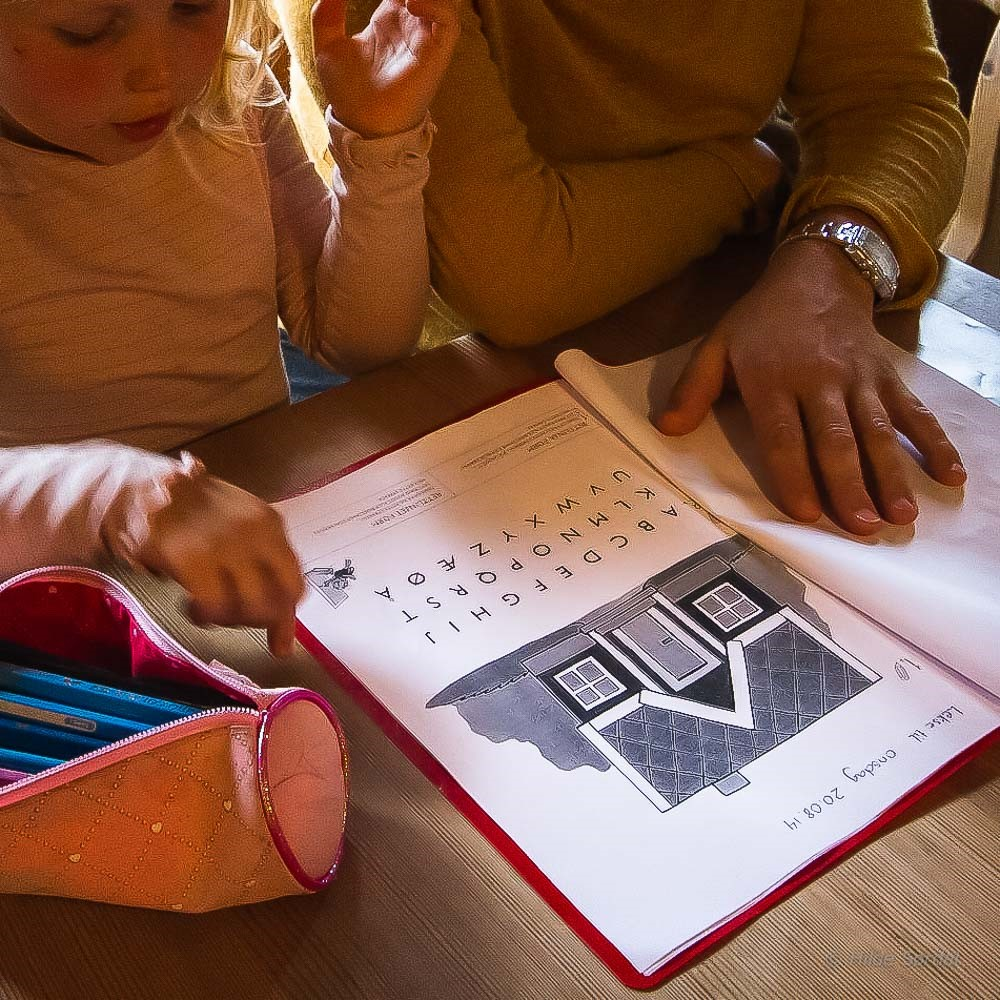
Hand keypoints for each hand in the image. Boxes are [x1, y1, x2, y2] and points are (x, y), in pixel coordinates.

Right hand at [134, 473, 303, 656]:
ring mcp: (225, 545)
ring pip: (247, 608)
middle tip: (233, 618)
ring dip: (228, 619)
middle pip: (275, 602)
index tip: (278, 642)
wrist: (138, 488)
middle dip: (256, 621)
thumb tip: (282, 627)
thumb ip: (262, 566)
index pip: (295, 582)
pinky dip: (205, 616)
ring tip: (207, 608)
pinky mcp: (193, 558)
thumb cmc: (190, 512)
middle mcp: (255, 533)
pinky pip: (214, 606)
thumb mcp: (237, 527)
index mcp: (270, 524)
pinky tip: (192, 606)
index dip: (286, 617)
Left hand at [311, 0, 459, 137]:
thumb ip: (327, 14)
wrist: (362, 124)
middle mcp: (409, 26)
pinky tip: (410, 3)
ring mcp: (424, 39)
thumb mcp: (328, 47)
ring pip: (440, 1)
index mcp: (386, 20)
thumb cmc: (348, 93)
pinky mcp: (435, 54)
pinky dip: (436, 5)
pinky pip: (449, 21)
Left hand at [655, 232, 965, 534]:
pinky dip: (934, 442)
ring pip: (877, 431)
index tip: (807, 512)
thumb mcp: (717, 346)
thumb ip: (693, 389)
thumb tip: (666, 429)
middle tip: (862, 527)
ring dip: (891, 474)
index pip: (784, 435)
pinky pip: (914, 411)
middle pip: (836, 439)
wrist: (817, 273)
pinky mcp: (888, 375)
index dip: (795, 474)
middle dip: (849, 484)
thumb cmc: (760, 321)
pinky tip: (951, 475)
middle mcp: (820, 381)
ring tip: (900, 515)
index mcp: (773, 380)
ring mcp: (859, 379)